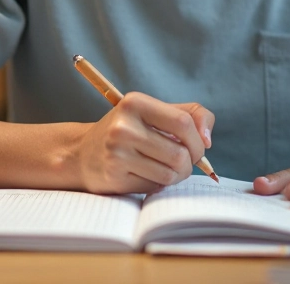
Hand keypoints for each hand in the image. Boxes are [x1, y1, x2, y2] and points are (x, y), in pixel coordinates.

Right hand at [74, 92, 214, 193]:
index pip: (184, 122)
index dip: (199, 140)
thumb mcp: (154, 112)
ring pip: (170, 173)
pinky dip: (157, 184)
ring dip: (176, 176)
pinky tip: (145, 175)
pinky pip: (154, 186)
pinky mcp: (114, 176)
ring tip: (166, 169)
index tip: (199, 147)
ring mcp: (116, 152)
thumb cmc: (127, 131)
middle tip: (183, 162)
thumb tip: (207, 140)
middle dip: (190, 163)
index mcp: (135, 103)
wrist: (82, 153)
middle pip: (180, 153)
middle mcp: (123, 126)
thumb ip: (190, 114)